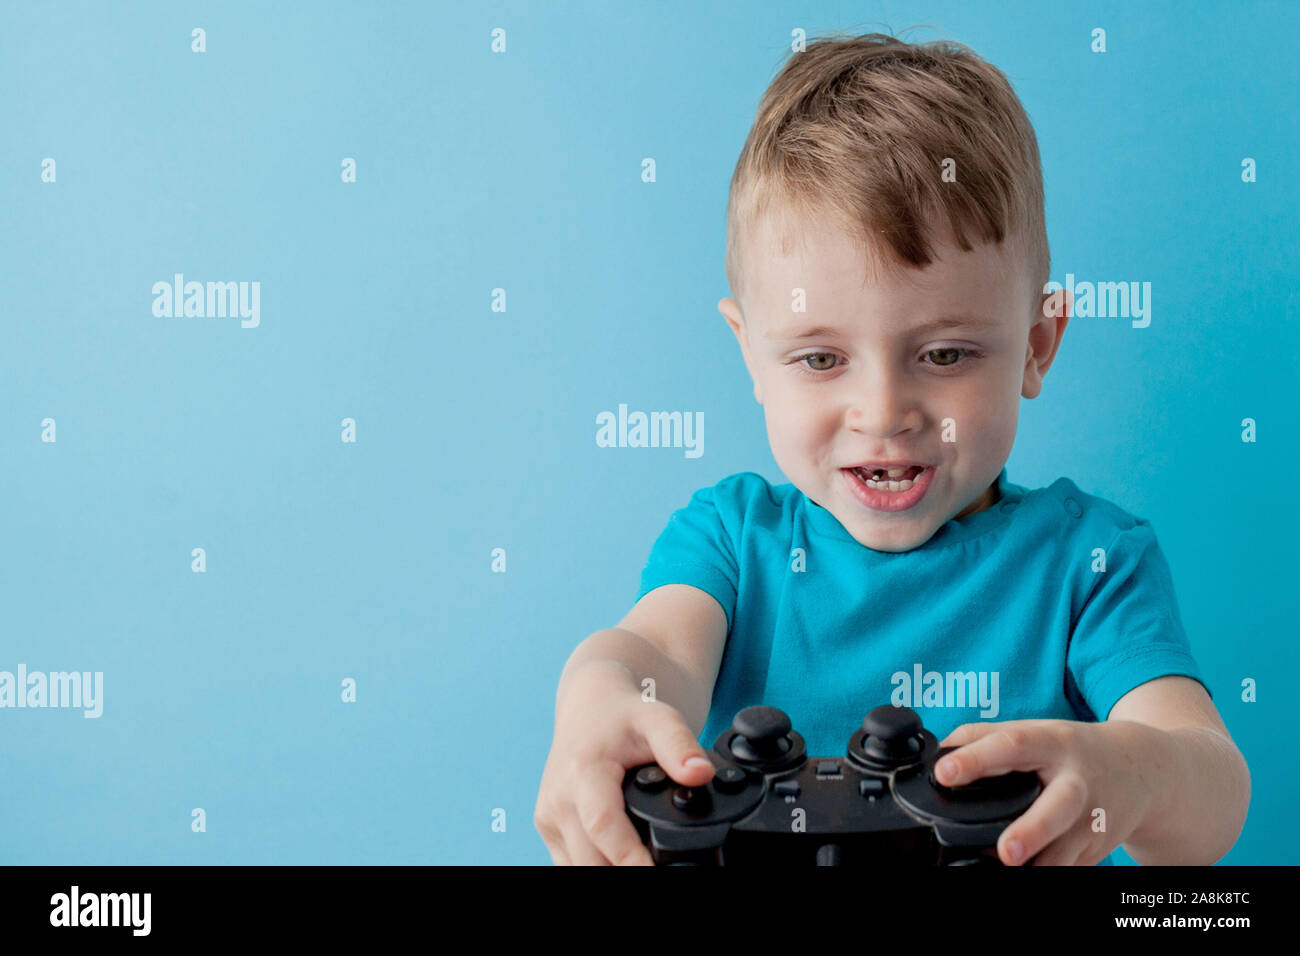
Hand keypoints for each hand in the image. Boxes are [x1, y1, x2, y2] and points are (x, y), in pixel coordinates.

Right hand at [533, 661, 715, 864]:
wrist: (589, 706)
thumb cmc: (623, 713)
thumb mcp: (658, 718)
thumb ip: (680, 746)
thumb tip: (701, 775)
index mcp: (582, 772)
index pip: (603, 826)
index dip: (630, 858)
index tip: (657, 870)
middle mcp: (558, 799)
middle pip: (590, 858)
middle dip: (626, 870)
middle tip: (664, 868)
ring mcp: (548, 817)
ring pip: (578, 867)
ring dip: (610, 871)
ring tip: (647, 863)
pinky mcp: (548, 827)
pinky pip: (571, 863)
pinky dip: (596, 865)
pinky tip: (622, 860)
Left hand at [937, 718, 1159, 865]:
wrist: (1144, 770)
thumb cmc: (1073, 750)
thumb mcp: (1035, 732)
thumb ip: (985, 736)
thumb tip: (939, 750)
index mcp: (1051, 743)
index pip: (1010, 745)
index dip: (976, 758)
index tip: (944, 773)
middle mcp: (1076, 782)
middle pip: (1057, 806)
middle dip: (1032, 830)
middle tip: (1007, 852)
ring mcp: (1092, 820)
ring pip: (1066, 851)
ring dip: (1041, 865)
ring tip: (1013, 868)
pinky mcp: (1098, 848)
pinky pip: (1071, 867)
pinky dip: (1050, 872)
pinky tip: (1031, 873)